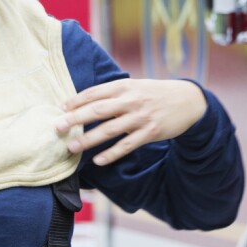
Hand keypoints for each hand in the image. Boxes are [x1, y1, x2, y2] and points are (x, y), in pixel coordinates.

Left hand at [54, 79, 206, 165]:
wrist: (187, 100)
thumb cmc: (155, 93)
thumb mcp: (135, 86)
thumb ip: (113, 92)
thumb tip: (84, 102)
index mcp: (124, 86)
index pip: (95, 92)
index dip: (76, 100)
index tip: (60, 108)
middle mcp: (131, 100)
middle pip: (98, 110)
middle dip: (76, 118)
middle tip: (58, 127)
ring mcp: (140, 117)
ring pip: (109, 130)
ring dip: (89, 139)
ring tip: (73, 147)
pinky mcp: (150, 132)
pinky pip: (127, 145)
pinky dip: (112, 154)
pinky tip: (99, 161)